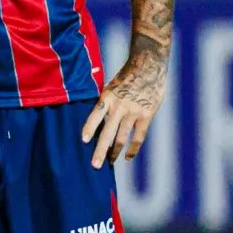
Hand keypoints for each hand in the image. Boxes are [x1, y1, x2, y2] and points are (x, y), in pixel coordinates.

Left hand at [83, 40, 169, 168]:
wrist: (148, 67)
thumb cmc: (127, 77)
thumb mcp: (110, 85)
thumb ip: (105, 101)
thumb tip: (96, 117)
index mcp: (107, 98)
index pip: (95, 115)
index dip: (89, 128)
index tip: (84, 141)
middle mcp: (119, 107)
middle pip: (107, 133)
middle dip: (100, 150)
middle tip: (94, 165)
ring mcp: (133, 112)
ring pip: (122, 138)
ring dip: (115, 152)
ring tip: (109, 162)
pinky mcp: (146, 116)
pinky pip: (138, 136)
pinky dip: (133, 148)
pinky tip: (128, 157)